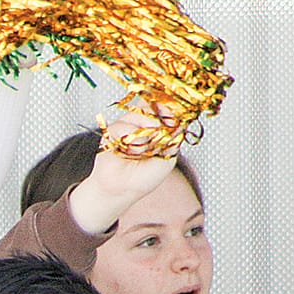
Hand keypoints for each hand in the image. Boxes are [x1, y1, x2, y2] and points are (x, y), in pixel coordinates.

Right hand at [70, 108, 184, 235]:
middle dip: (158, 118)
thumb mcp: (168, 157)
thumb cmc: (144, 178)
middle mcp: (145, 124)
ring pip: (139, 113)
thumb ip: (174, 137)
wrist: (122, 189)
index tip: (172, 119)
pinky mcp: (114, 129)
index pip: (168, 107)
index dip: (171, 109)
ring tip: (141, 150)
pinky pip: (123, 125)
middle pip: (153, 105)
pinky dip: (128, 138)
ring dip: (143, 132)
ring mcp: (129, 125)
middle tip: (157, 136)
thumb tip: (180, 119)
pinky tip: (129, 150)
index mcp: (160, 129)